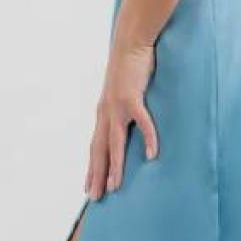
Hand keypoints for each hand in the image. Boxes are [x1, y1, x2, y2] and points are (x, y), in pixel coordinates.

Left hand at [86, 35, 159, 198]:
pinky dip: (148, 138)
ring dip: (113, 165)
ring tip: (113, 186)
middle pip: (99, 150)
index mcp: (103, 114)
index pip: (94, 147)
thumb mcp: (121, 93)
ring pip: (114, 142)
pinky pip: (142, 123)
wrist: (129, 43)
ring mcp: (118, 107)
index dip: (91, 168)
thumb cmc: (128, 67)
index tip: (88, 188)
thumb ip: (121, 110)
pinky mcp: (133, 98)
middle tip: (94, 197)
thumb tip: (125, 123)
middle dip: (96, 174)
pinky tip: (152, 155)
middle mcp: (105, 113)